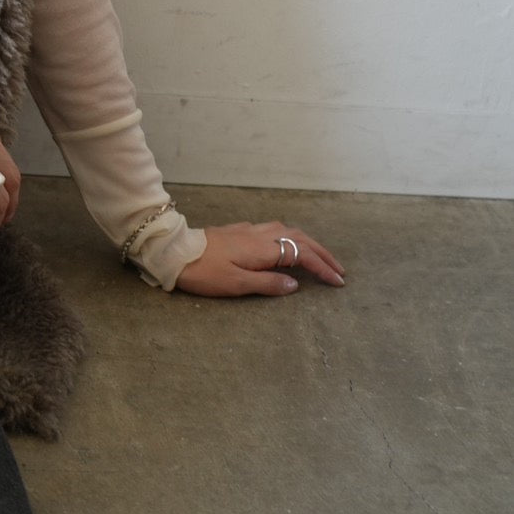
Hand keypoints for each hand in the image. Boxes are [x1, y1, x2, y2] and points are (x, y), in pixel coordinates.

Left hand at [175, 221, 345, 296]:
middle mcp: (259, 234)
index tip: (338, 281)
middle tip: (339, 269)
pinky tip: (287, 246)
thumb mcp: (236, 284)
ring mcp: (249, 229)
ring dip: (307, 243)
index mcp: (262, 247)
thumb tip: (295, 284)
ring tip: (320, 257)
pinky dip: (290, 238)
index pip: (302, 255)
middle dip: (322, 253)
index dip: (322, 267)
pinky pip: (274, 230)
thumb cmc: (204, 272)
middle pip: (299, 238)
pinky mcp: (239, 230)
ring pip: (287, 231)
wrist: (174, 251)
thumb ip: (268, 284)